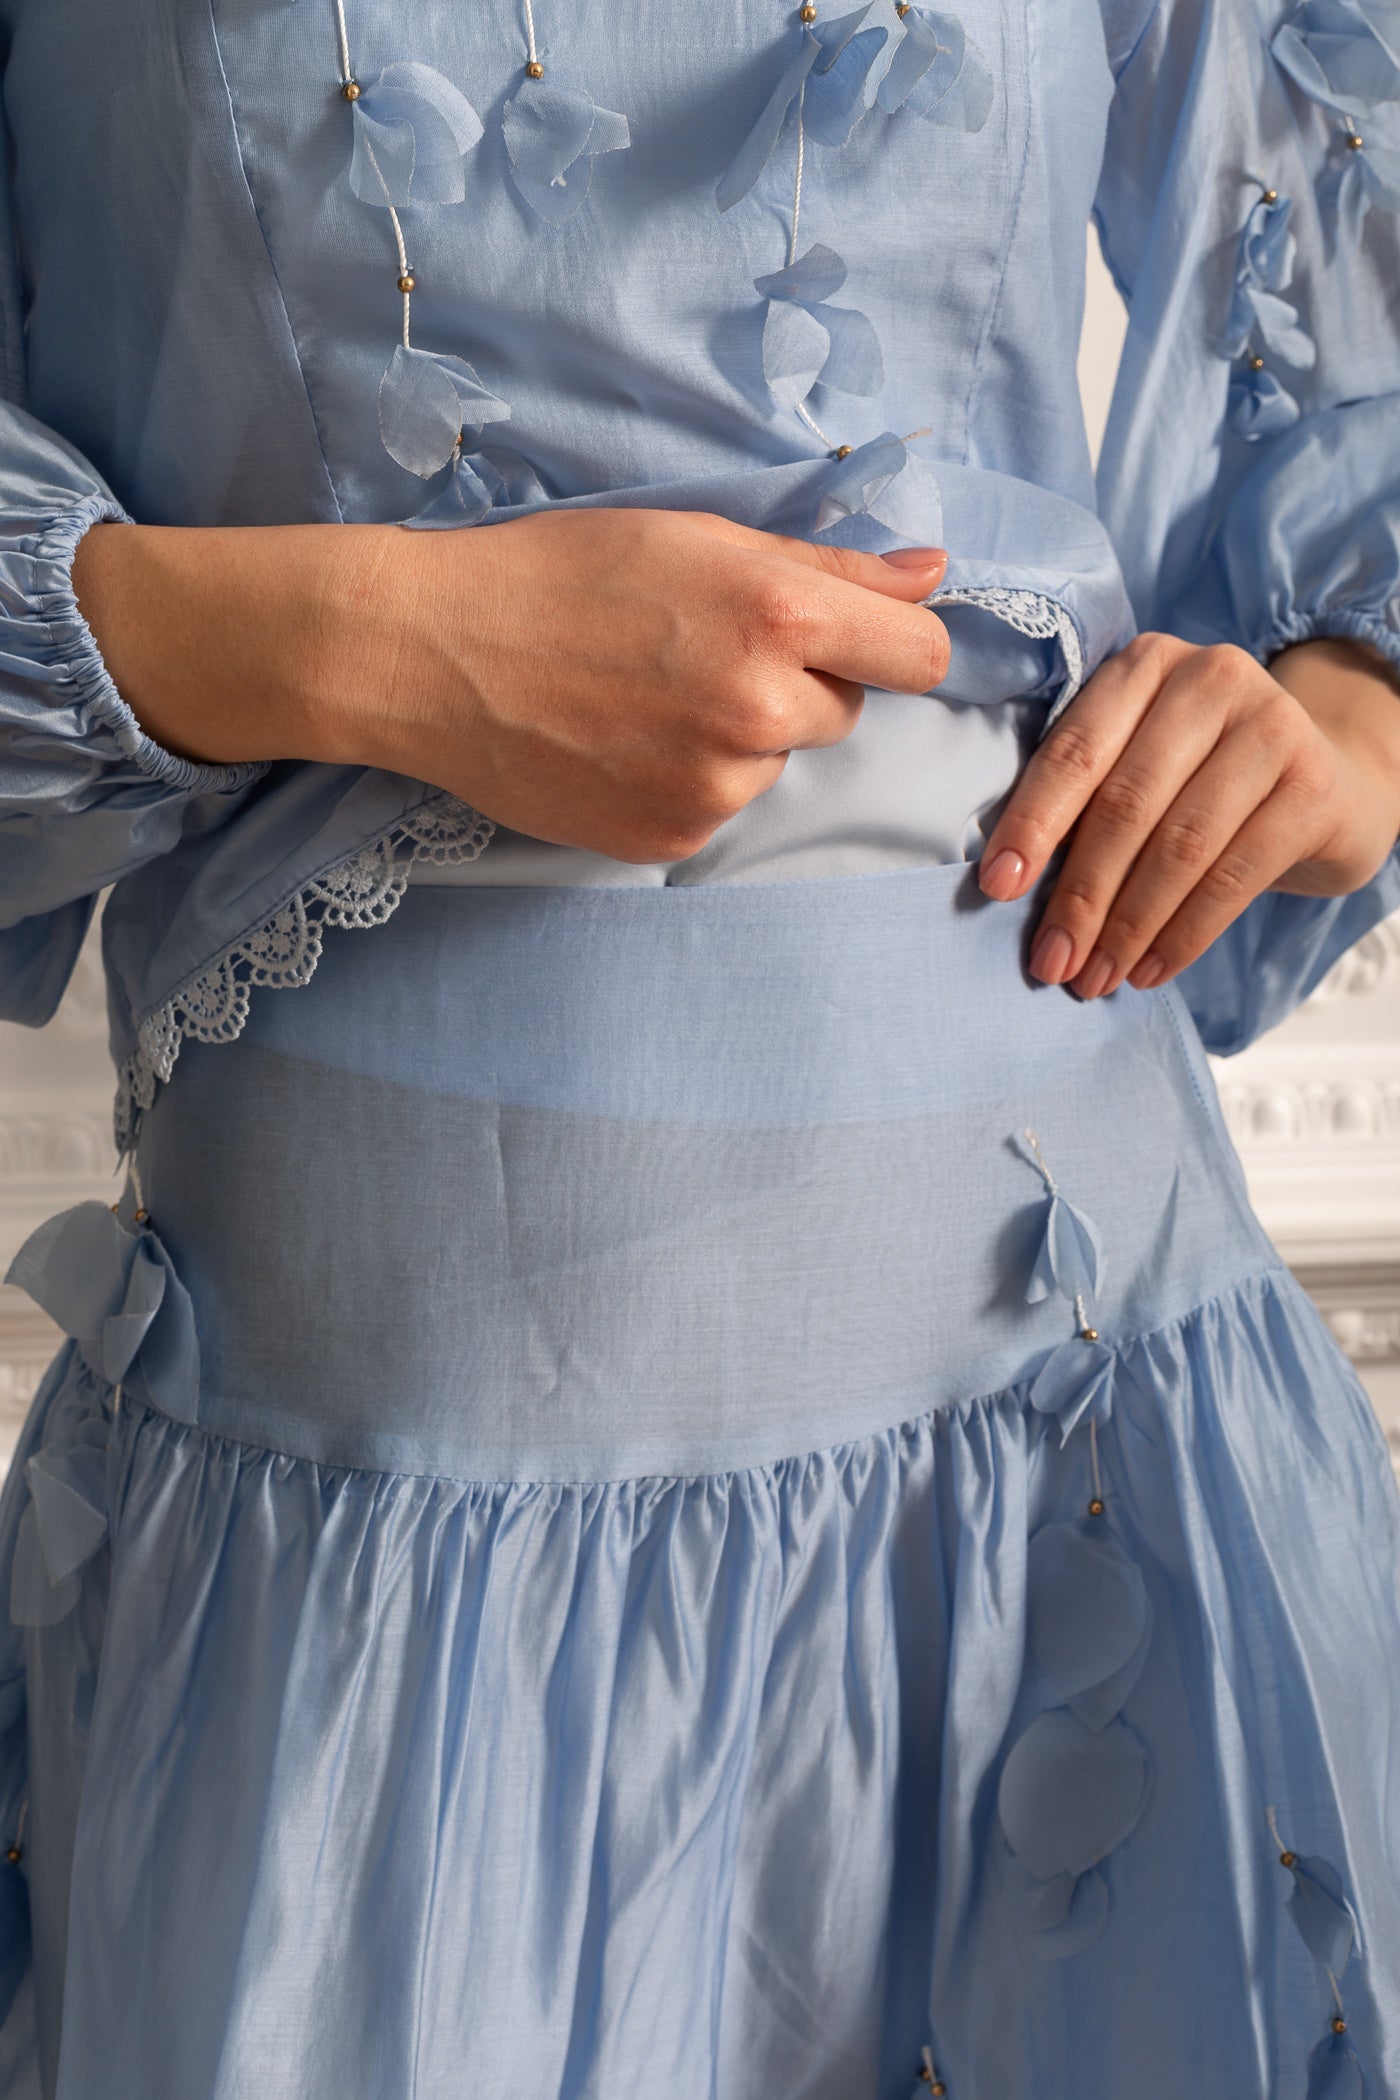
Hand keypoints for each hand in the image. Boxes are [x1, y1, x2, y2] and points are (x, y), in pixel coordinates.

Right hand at [73, 511, 950, 864]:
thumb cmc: (558, 574)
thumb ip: (829, 566)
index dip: (892, 643)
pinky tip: (621, 742)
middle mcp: (760, 710)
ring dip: (736, 736)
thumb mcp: (698, 539)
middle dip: (796, 684)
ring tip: (644, 697)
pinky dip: (686, 779)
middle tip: (699, 652)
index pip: (920, 655)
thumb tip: (933, 574)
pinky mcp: (672, 835)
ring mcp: (716, 785)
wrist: (432, 654)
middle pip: (843, 712)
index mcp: (778, 617)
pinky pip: (719, 807)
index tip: (857, 639)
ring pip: (775, 763)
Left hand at [976, 633, 1399, 997]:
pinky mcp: (1313, 785)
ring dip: (1129, 926)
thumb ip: (1085, 799)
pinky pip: (1234, 875)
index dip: (1032, 823)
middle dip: (1080, 894)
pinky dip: (1185, 934)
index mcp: (1145, 665)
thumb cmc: (1203, 782)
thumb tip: (1010, 889)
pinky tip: (1151, 971)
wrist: (1326, 787)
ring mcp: (1272, 725)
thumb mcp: (1141, 763)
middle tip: (1052, 961)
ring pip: (1180, 844)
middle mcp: (1211, 678)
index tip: (997, 889)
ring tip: (1097, 977)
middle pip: (1126, 802)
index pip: (1075, 749)